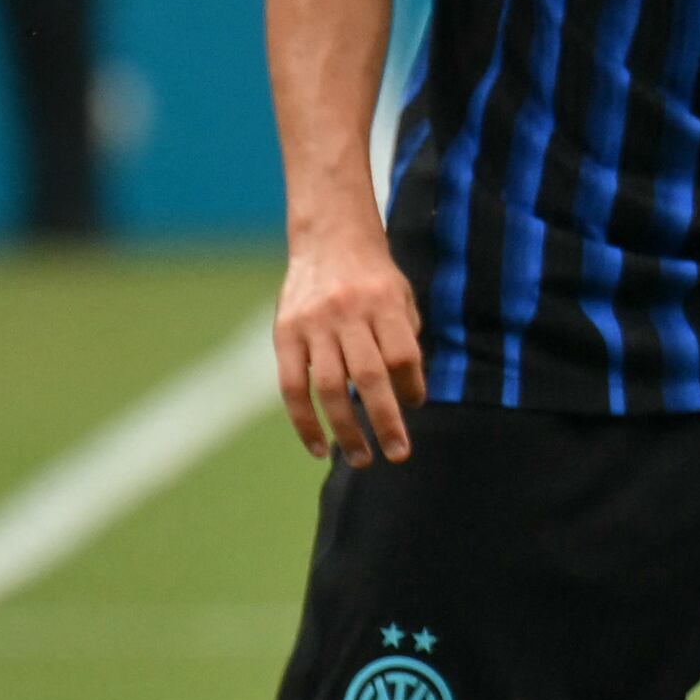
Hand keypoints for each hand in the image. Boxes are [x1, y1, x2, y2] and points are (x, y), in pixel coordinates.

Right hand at [276, 228, 423, 464]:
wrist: (330, 240)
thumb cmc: (375, 279)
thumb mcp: (402, 299)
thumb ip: (405, 341)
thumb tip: (410, 396)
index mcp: (383, 304)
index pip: (402, 356)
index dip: (412, 385)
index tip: (415, 404)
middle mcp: (346, 314)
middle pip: (369, 377)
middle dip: (385, 421)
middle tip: (399, 453)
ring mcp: (312, 325)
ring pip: (328, 388)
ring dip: (345, 429)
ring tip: (361, 458)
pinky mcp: (284, 334)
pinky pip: (292, 386)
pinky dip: (304, 421)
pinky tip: (319, 447)